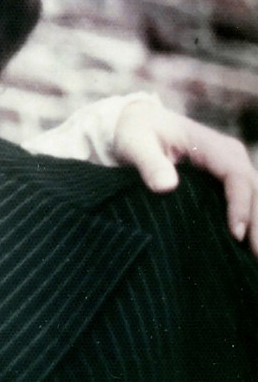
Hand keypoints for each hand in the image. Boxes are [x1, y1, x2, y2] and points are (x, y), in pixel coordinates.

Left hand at [114, 98, 257, 253]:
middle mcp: (230, 156)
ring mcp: (231, 168)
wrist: (137, 123)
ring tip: (256, 258)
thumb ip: (149, 163)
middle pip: (256, 191)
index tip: (236, 234)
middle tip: (257, 257)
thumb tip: (166, 187)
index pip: (237, 177)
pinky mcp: (225, 181)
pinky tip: (247, 247)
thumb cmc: (135, 132)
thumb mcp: (135, 143)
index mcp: (212, 146)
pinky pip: (246, 202)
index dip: (240, 206)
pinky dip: (250, 221)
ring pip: (257, 198)